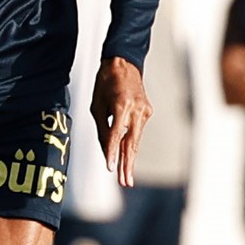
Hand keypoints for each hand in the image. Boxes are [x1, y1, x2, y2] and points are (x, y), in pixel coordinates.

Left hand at [92, 56, 151, 187]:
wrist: (124, 62)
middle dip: (127, 164)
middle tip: (125, 182)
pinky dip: (132, 143)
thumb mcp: (97, 104)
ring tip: (126, 177)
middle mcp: (137, 109)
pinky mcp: (147, 111)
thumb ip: (102, 127)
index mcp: (122, 105)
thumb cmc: (106, 82)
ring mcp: (145, 111)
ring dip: (130, 158)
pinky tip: (127, 157)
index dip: (112, 153)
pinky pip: (137, 131)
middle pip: (132, 142)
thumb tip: (106, 148)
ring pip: (136, 139)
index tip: (110, 169)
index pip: (116, 135)